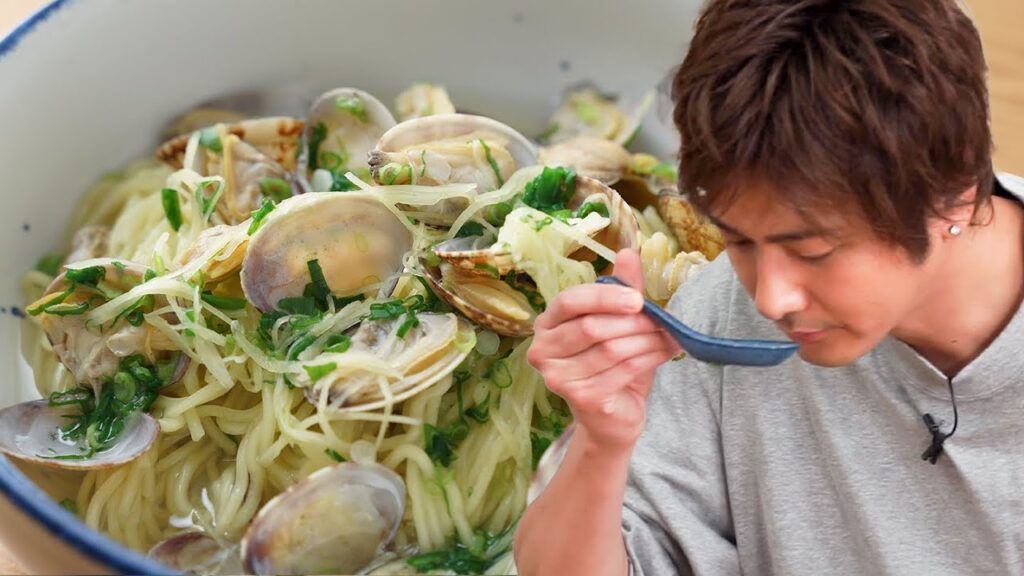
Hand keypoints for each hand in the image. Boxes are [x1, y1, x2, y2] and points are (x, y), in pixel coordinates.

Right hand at [527, 249, 682, 449]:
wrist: (611, 419)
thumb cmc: (611, 366)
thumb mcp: (617, 322)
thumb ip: (621, 289)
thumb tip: (628, 252)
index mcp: (547, 324)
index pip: (570, 302)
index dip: (605, 297)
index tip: (638, 299)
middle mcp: (543, 350)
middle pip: (591, 327)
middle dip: (634, 322)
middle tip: (663, 320)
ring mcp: (557, 378)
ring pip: (610, 349)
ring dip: (647, 340)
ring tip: (669, 336)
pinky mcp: (580, 398)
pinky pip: (621, 370)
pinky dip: (649, 358)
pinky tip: (665, 353)